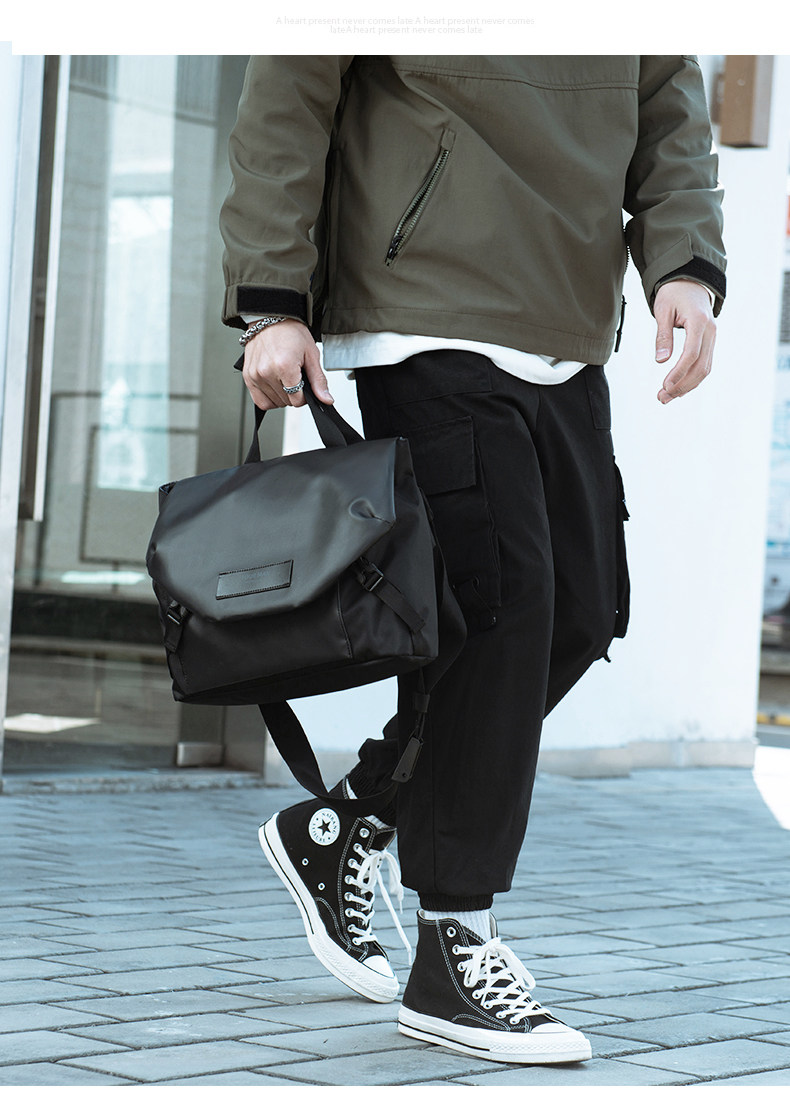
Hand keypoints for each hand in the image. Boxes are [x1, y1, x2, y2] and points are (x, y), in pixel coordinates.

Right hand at [241, 319, 333, 410]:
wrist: (271, 318)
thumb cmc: (290, 332)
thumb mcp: (311, 354)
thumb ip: (318, 380)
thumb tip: (325, 399)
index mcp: (284, 367)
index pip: (298, 400)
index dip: (305, 396)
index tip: (305, 384)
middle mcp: (266, 372)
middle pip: (286, 402)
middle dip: (294, 394)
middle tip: (295, 376)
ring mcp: (255, 376)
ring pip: (274, 403)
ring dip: (282, 396)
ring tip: (284, 378)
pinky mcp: (248, 377)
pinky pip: (259, 401)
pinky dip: (269, 398)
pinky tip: (275, 386)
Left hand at [654, 280, 715, 403]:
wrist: (689, 282)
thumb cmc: (673, 293)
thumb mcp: (663, 310)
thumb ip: (662, 335)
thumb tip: (660, 360)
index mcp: (699, 321)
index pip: (691, 354)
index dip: (678, 372)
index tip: (665, 386)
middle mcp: (710, 331)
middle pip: (700, 366)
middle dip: (682, 385)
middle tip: (662, 398)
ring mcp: (712, 337)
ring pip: (705, 369)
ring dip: (687, 386)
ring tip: (666, 397)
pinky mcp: (709, 342)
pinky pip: (704, 364)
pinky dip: (692, 378)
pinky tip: (678, 388)